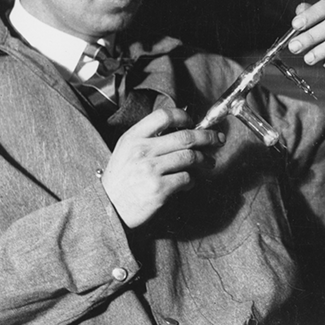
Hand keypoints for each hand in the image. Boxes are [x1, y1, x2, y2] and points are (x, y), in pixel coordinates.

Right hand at [100, 108, 224, 228]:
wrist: (107, 208)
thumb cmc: (120, 180)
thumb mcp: (125, 151)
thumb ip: (147, 139)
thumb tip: (181, 130)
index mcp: (133, 138)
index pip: (163, 116)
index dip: (183, 116)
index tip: (193, 122)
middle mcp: (142, 151)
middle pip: (185, 137)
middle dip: (207, 137)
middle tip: (217, 139)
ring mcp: (150, 170)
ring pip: (190, 157)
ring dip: (204, 160)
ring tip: (208, 163)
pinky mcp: (159, 189)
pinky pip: (186, 179)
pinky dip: (192, 180)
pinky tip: (189, 183)